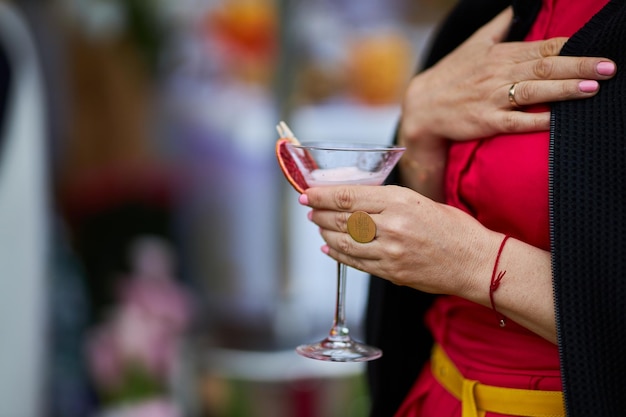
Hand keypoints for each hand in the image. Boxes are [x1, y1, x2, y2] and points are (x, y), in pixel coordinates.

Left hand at [300, 185, 557, 341]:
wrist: (476, 263)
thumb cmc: (455, 229)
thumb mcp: (421, 202)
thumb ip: (388, 201)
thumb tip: (355, 200)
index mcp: (400, 200)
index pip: (349, 197)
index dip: (322, 195)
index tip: (307, 193)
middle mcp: (392, 225)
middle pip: (341, 218)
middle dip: (319, 213)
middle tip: (308, 210)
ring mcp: (390, 252)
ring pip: (343, 242)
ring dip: (324, 233)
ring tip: (318, 227)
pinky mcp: (391, 273)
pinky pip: (355, 262)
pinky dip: (337, 254)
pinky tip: (328, 248)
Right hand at [400, 7, 616, 145]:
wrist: (422, 106)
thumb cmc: (451, 75)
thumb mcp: (474, 44)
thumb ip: (500, 26)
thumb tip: (519, 6)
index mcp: (500, 54)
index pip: (543, 48)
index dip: (572, 47)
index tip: (600, 47)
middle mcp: (499, 74)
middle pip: (544, 67)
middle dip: (579, 65)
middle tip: (608, 66)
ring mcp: (492, 98)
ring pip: (533, 91)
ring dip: (564, 90)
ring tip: (593, 87)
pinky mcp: (486, 122)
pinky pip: (515, 122)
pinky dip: (536, 121)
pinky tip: (556, 120)